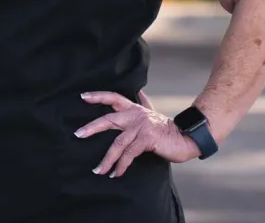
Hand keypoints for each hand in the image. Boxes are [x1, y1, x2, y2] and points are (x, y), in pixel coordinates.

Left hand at [75, 91, 200, 177]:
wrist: (186, 137)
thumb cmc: (167, 128)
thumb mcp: (153, 113)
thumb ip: (144, 103)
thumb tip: (140, 92)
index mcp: (134, 108)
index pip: (113, 97)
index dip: (98, 96)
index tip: (82, 96)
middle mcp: (134, 115)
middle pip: (109, 119)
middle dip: (92, 127)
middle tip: (78, 134)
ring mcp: (140, 127)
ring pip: (118, 143)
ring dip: (107, 159)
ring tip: (98, 170)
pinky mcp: (147, 140)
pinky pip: (129, 154)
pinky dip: (121, 165)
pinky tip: (116, 173)